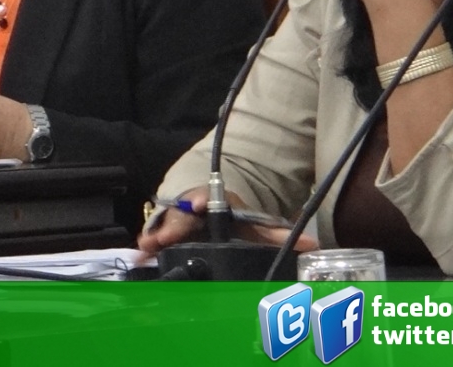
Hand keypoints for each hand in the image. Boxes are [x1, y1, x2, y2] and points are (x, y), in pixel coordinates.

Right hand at [136, 189, 320, 258]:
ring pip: (163, 224)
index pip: (205, 198)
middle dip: (171, 225)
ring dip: (154, 236)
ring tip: (145, 248)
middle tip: (161, 238)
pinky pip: (154, 237)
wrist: (208, 206)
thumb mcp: (253, 226)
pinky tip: (138, 256)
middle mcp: (191, 207)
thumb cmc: (231, 219)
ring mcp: (175, 218)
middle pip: (179, 214)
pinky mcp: (164, 232)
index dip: (199, 201)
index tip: (196, 204)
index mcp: (214, 202)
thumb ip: (278, 236)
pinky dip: (147, 246)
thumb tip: (314, 246)